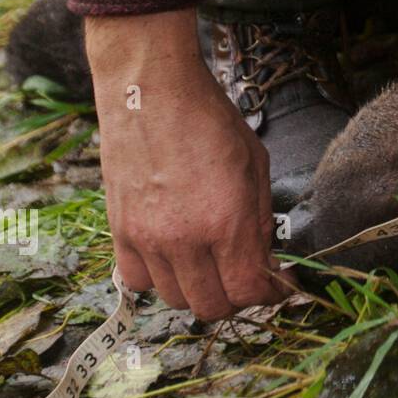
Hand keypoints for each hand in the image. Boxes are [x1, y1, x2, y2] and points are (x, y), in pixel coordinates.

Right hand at [86, 8, 291, 319]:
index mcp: (226, 221)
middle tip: (246, 277)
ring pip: (175, 299)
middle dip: (237, 298)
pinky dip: (159, 278)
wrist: (151, 91)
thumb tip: (265, 259)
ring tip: (211, 264)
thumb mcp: (256, 164)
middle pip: (212, 306)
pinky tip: (173, 256)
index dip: (270, 294)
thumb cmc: (209, 119)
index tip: (278, 284)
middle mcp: (185, 239)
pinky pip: (138, 281)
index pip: (248, 291)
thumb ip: (261, 219)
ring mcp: (147, 239)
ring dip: (199, 290)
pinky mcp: (120, 231)